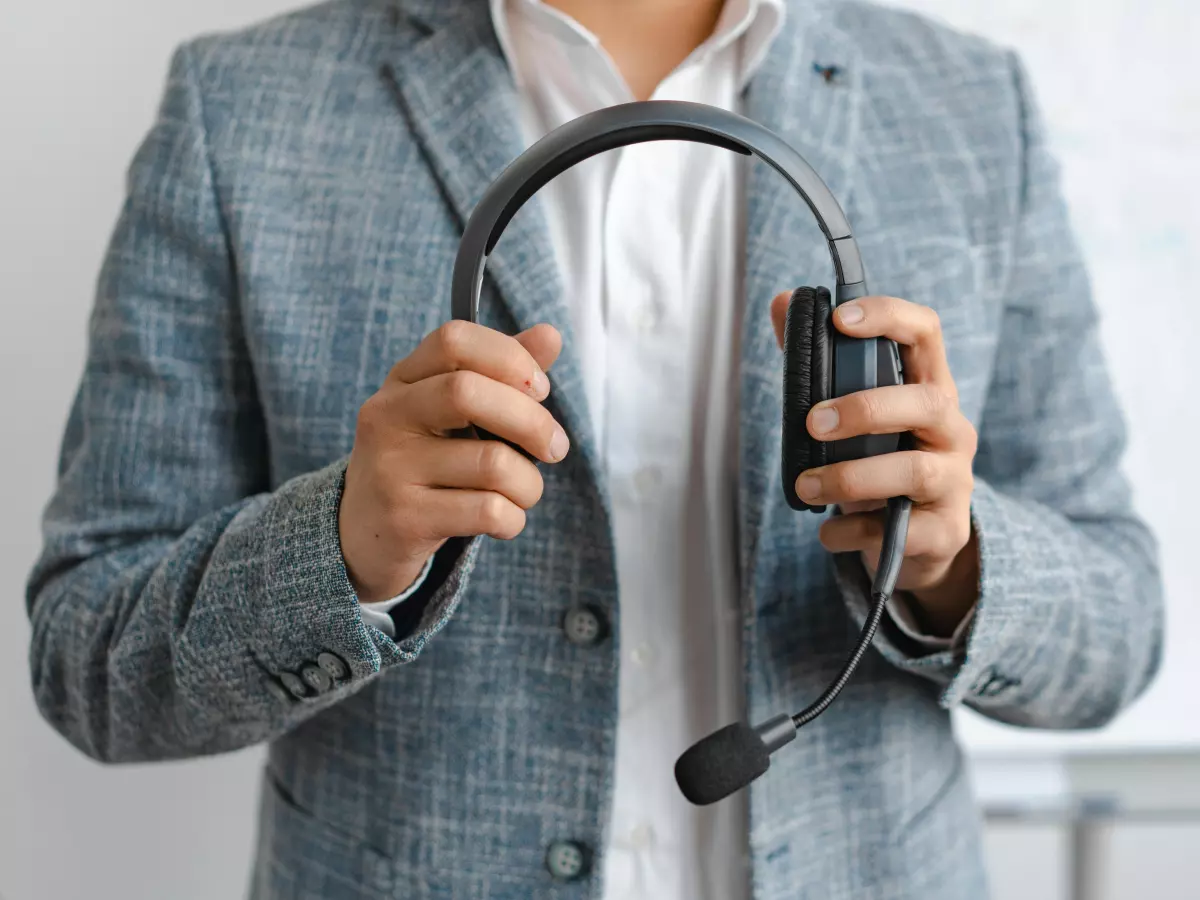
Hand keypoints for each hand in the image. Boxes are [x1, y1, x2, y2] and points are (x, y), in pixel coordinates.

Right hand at [339, 321, 567, 602]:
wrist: (363, 534)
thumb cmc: (426, 463)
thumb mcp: (453, 413)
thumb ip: (502, 373)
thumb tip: (550, 334)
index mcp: (403, 380)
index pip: (454, 340)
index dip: (509, 357)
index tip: (540, 389)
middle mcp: (387, 416)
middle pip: (467, 392)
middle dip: (532, 421)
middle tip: (555, 447)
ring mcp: (391, 468)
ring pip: (492, 463)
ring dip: (529, 484)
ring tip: (523, 492)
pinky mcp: (405, 519)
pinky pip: (487, 511)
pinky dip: (514, 519)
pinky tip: (504, 520)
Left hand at [771, 292, 980, 636]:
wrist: (918, 541)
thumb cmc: (880, 462)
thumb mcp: (854, 414)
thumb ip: (820, 361)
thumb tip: (783, 302)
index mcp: (928, 388)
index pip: (926, 333)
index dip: (889, 317)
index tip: (840, 319)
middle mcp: (951, 430)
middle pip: (927, 403)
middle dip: (865, 409)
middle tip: (812, 423)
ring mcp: (954, 482)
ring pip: (914, 471)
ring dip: (848, 478)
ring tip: (805, 486)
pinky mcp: (944, 532)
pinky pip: (898, 530)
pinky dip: (852, 531)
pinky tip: (827, 532)